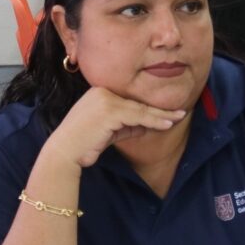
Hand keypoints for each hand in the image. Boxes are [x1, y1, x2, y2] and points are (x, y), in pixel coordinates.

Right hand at [43, 87, 186, 168]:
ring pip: (140, 109)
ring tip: (178, 118)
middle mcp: (102, 91)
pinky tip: (167, 125)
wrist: (64, 153)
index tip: (167, 112)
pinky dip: (154, 121)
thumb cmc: (85, 144)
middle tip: (180, 112)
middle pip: (137, 103)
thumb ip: (127, 125)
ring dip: (161, 116)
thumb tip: (148, 124)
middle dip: (159, 110)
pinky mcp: (110, 110)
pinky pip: (138, 116)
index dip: (150, 108)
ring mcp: (105, 99)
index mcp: (100, 91)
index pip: (130, 101)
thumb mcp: (110, 131)